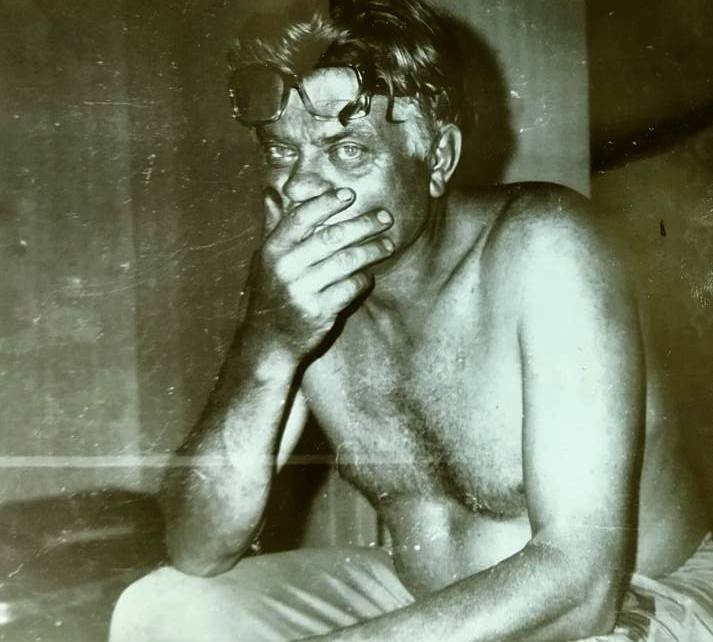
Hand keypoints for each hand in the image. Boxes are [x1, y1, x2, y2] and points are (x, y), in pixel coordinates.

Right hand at [243, 187, 393, 359]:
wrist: (266, 343)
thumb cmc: (269, 295)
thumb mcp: (262, 261)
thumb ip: (273, 228)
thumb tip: (272, 193)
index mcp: (272, 250)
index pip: (302, 216)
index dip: (327, 202)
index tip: (350, 195)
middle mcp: (286, 268)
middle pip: (332, 236)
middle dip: (363, 224)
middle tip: (385, 218)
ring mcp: (303, 291)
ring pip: (346, 261)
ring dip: (371, 250)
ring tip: (387, 245)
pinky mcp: (319, 312)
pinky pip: (350, 288)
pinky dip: (363, 279)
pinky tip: (368, 275)